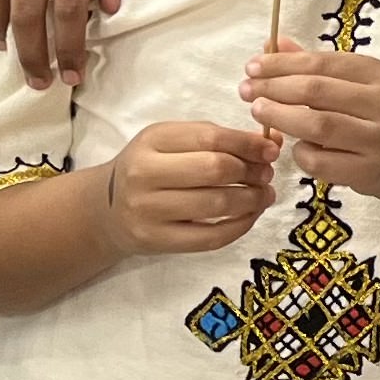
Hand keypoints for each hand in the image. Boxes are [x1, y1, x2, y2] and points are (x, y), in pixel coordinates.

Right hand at [99, 120, 277, 255]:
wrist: (107, 210)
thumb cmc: (151, 168)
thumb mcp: (174, 142)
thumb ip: (219, 138)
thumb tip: (272, 142)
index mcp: (152, 140)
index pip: (210, 138)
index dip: (248, 144)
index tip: (271, 150)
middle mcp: (144, 173)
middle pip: (215, 170)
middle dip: (252, 172)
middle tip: (266, 175)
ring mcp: (148, 210)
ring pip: (216, 204)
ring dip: (252, 199)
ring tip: (264, 195)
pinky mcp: (156, 240)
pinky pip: (210, 237)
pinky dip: (240, 227)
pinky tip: (250, 216)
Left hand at [243, 40, 379, 199]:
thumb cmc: (375, 114)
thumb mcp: (355, 83)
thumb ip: (315, 65)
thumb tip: (272, 44)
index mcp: (377, 73)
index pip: (321, 63)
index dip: (281, 64)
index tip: (252, 67)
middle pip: (316, 91)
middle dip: (274, 88)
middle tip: (246, 90)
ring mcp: (377, 139)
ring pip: (317, 125)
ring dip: (280, 117)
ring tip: (258, 111)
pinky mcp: (368, 170)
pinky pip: (321, 161)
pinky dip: (300, 152)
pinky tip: (293, 146)